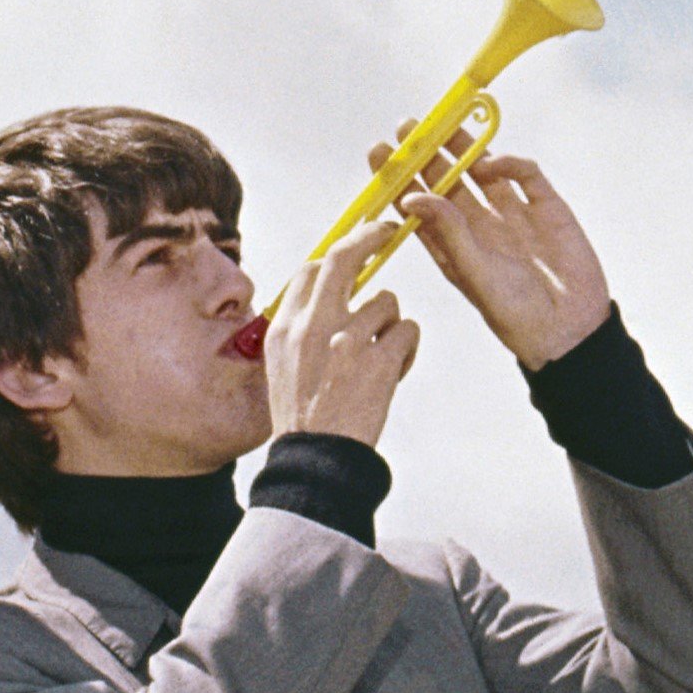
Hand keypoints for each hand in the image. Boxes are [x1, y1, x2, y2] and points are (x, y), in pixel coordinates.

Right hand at [265, 214, 420, 449]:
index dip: (337, 253)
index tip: (355, 246)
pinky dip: (407, 351)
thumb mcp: (283, 369)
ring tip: (380, 360)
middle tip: (386, 231)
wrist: (317, 462)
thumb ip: (301, 328)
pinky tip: (393, 375)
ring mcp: (347, 341)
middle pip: (345, 256)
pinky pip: (408, 330)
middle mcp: (313, 327)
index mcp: (285, 329)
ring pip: (388, 302)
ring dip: (392, 326)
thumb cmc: (304, 419)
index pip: (311, 269)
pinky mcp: (379, 359)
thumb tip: (328, 292)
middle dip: (369, 236)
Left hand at [381, 137, 610, 368]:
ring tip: (441, 125)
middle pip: (447, 182)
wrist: (568, 327)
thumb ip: (448, 233)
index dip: (399, 181)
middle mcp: (478, 229)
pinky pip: (525, 175)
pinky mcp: (544, 206)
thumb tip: (412, 198)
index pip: (419, 208)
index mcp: (453, 250)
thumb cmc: (516, 314)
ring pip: (482, 171)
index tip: (380, 156)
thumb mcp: (474, 274)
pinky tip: (493, 162)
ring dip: (463, 148)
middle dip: (426, 154)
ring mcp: (511, 215)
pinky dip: (510, 163)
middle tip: (405, 127)